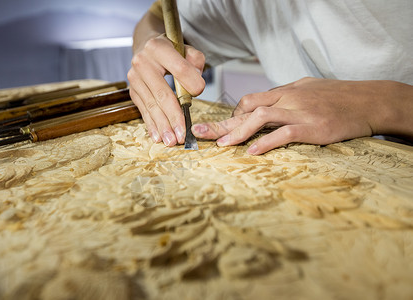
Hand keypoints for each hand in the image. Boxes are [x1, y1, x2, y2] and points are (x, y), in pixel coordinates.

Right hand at [128, 34, 204, 145]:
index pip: (179, 69)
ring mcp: (134, 78)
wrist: (147, 46)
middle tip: (182, 134)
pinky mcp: (132, 90)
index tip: (200, 92)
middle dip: (173, 117)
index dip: (191, 82)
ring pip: (151, 105)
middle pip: (162, 93)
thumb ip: (195, 62)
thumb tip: (195, 85)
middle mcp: (142, 62)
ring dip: (162, 126)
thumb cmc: (171, 50)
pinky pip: (143, 110)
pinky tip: (157, 136)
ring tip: (171, 140)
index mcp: (158, 48)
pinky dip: (151, 124)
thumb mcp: (186, 48)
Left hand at [192, 77, 412, 154]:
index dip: (232, 115)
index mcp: (285, 91)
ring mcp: (299, 111)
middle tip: (200, 134)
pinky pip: (283, 133)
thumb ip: (287, 97)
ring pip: (260, 118)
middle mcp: (287, 98)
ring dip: (237, 132)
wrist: (369, 100)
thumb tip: (269, 106)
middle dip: (222, 122)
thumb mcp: (309, 90)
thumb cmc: (339, 97)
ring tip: (221, 144)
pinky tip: (253, 152)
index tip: (219, 128)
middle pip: (246, 107)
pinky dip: (266, 142)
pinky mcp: (312, 126)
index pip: (250, 101)